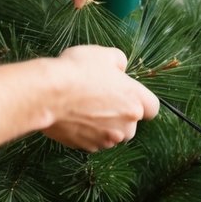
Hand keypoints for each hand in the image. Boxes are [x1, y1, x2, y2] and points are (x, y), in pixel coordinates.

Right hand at [42, 46, 159, 150]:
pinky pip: (93, 141)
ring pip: (112, 135)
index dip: (142, 101)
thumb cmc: (76, 72)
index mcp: (135, 101)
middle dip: (120, 114)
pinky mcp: (87, 147)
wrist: (47, 94)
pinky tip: (75, 117)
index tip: (128, 95)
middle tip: (101, 98)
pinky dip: (87, 132)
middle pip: (131, 124)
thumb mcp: (104, 54)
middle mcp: (125, 126)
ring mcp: (106, 139)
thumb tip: (120, 68)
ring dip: (104, 125)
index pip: (153, 108)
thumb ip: (119, 62)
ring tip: (85, 107)